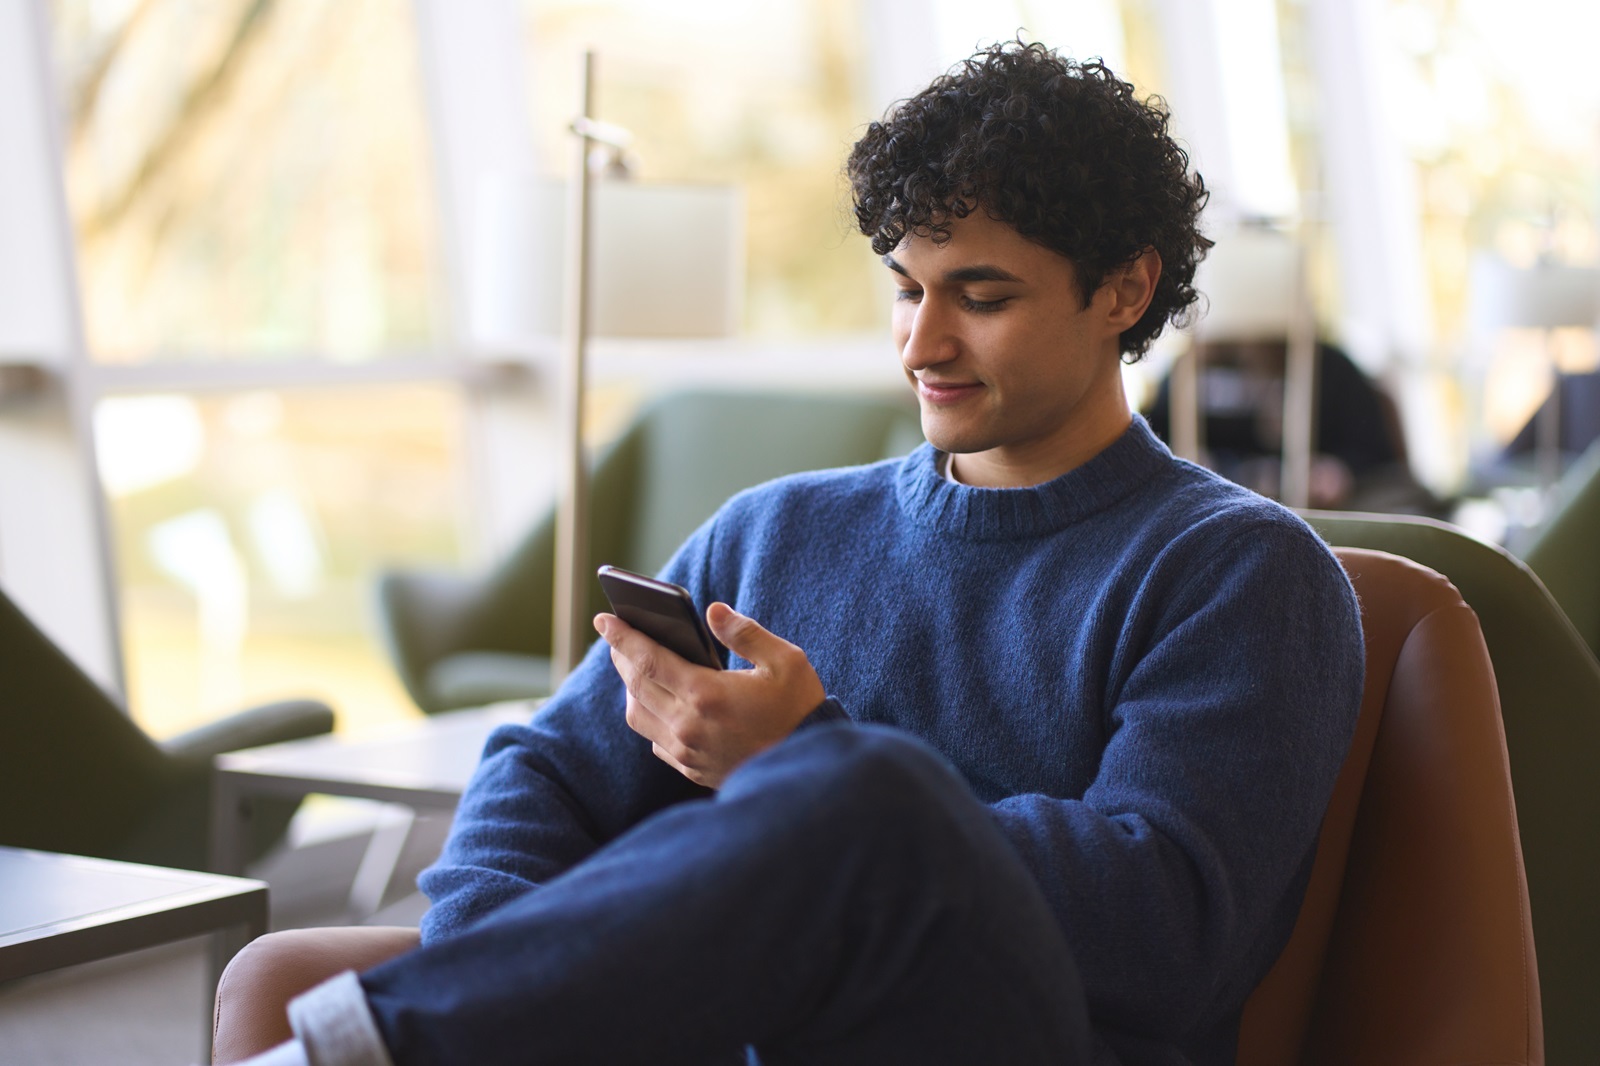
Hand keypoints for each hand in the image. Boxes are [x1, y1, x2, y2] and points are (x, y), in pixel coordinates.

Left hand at [595, 602, 825, 788]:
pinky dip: (650, 717)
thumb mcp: (785, 662)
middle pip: (636, 686)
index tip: (604, 619)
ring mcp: (687, 752)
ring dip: (631, 690)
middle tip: (616, 637)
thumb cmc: (800, 710)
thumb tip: (712, 611)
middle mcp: (688, 726)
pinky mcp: (692, 770)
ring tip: (637, 669)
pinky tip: (661, 703)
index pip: (647, 659)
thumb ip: (745, 633)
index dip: (622, 637)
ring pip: (639, 716)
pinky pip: (656, 741)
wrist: (810, 769)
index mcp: (706, 694)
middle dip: (621, 657)